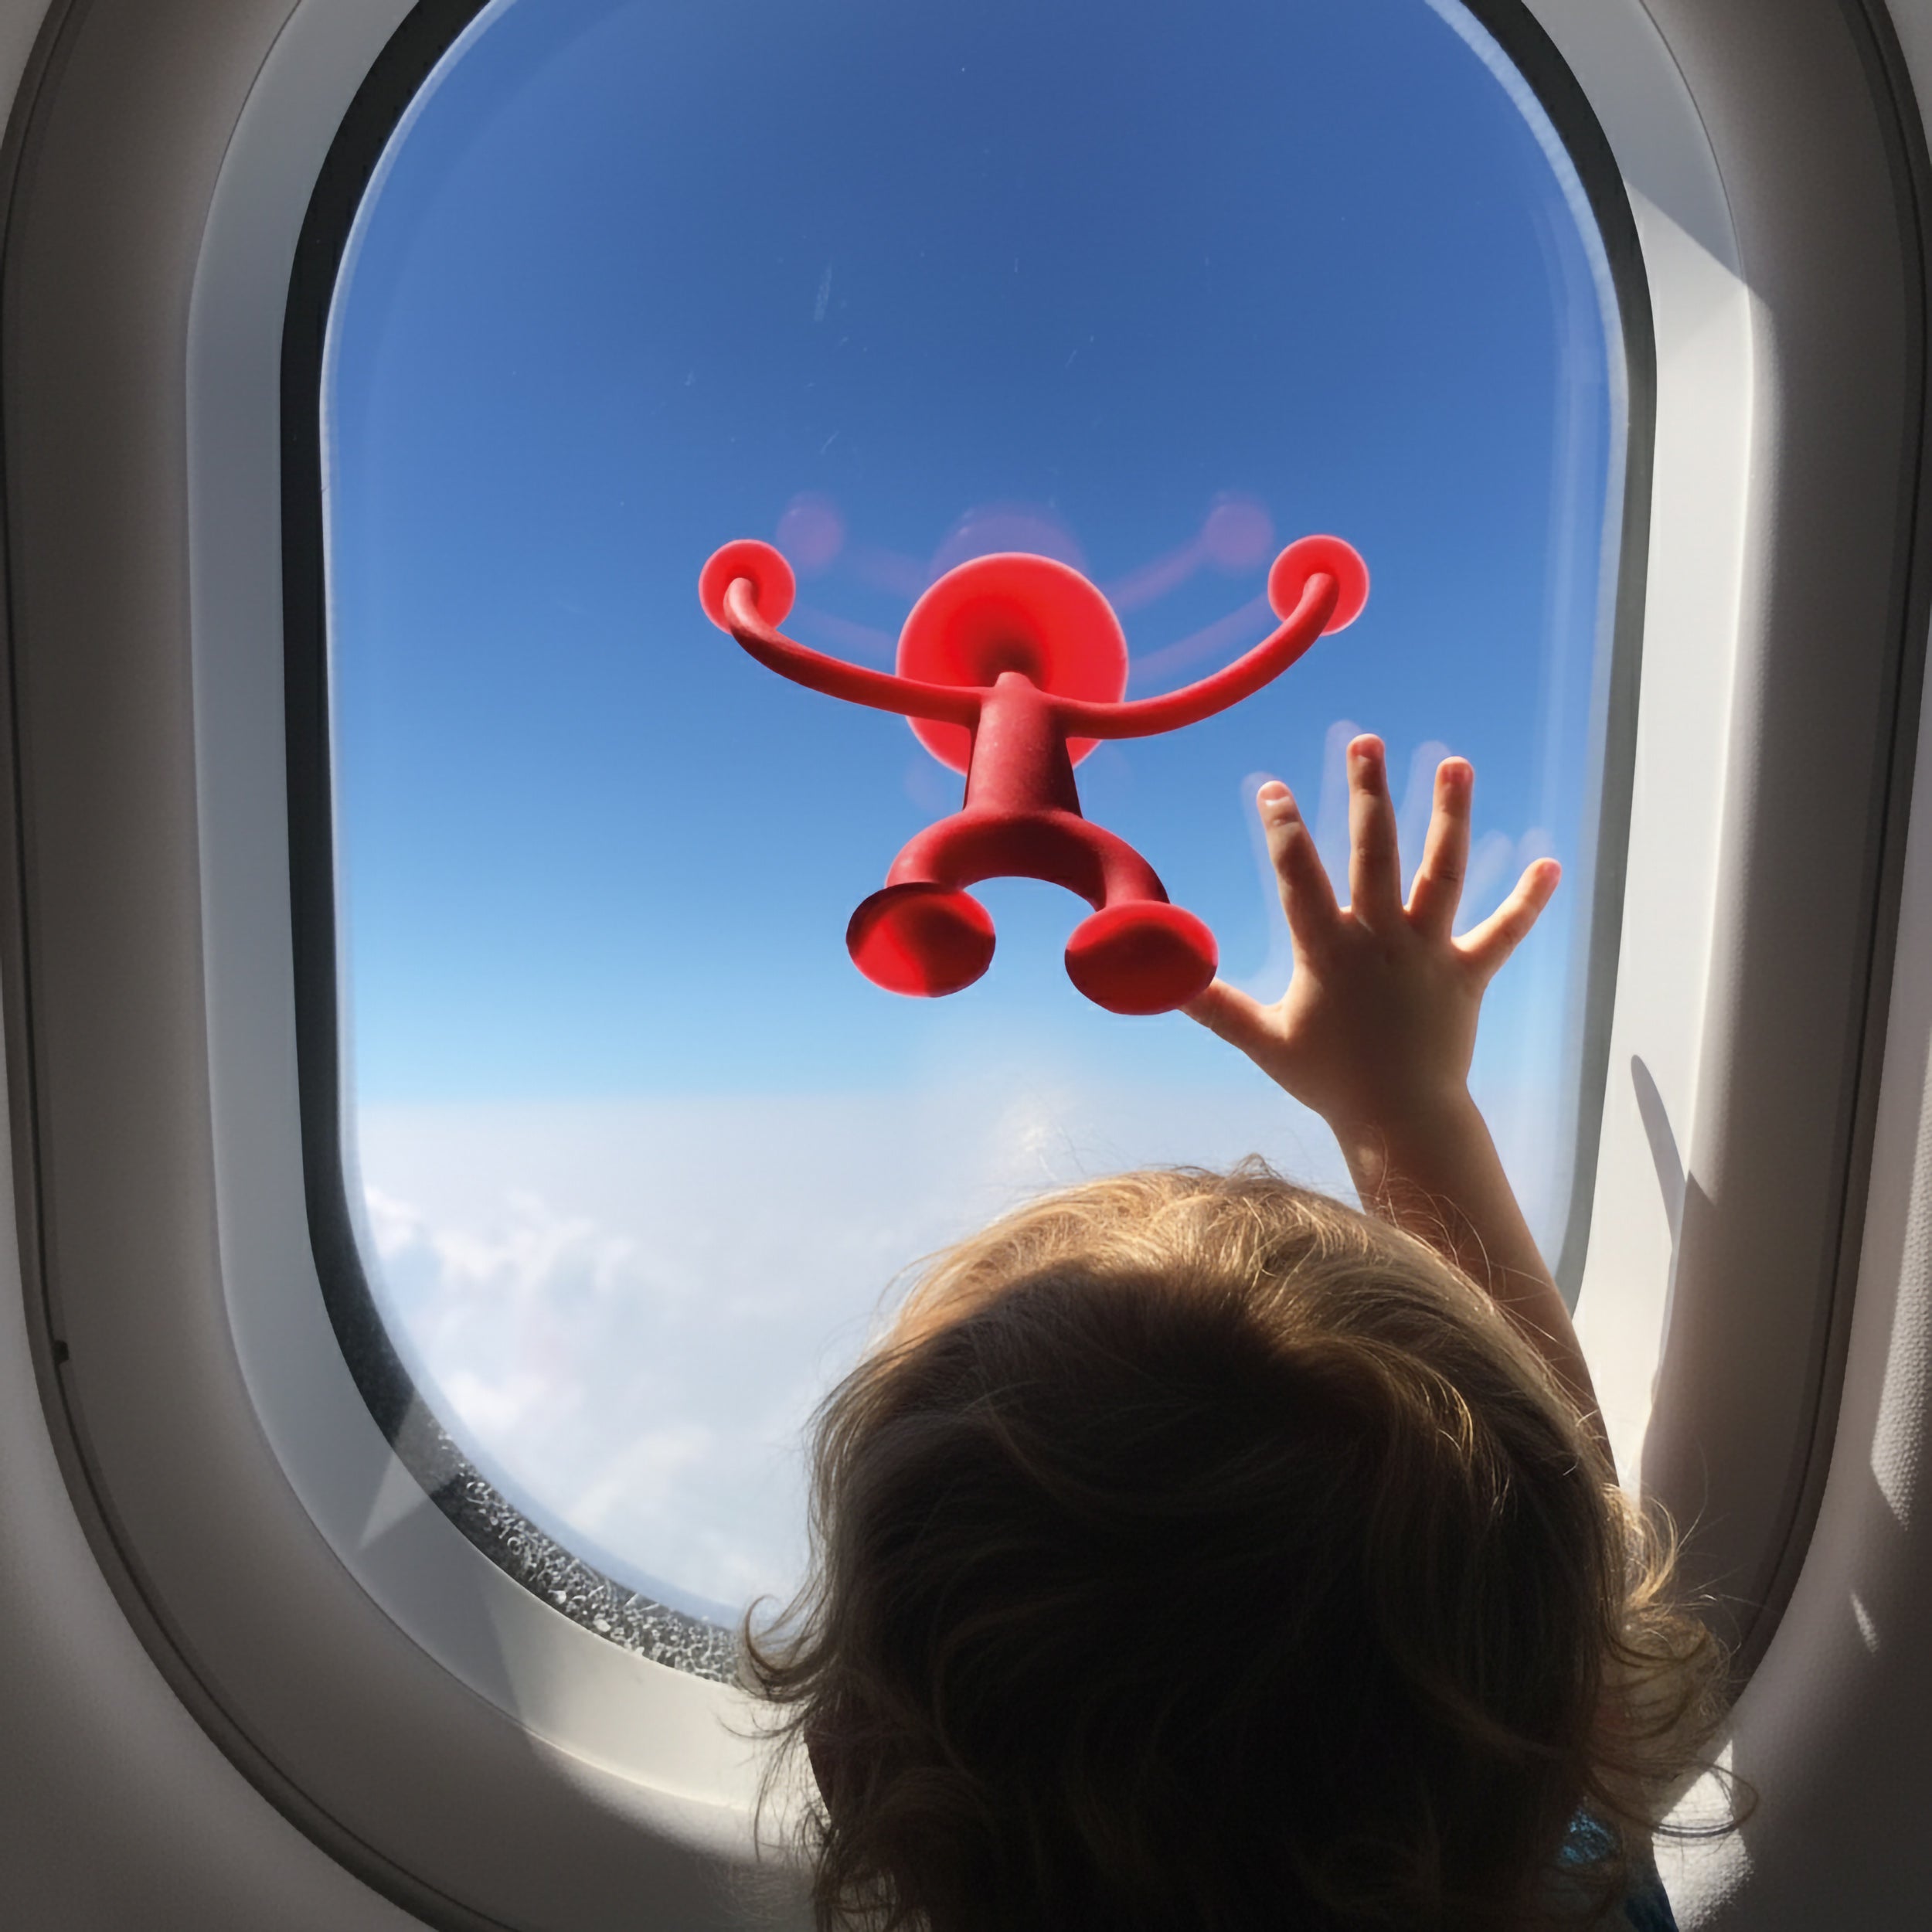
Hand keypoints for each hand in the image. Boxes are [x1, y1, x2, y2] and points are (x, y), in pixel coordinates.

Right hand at [1183, 736, 1558, 1144]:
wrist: (1398, 1120)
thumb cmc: (1328, 1080)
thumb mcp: (1261, 1040)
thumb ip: (1212, 1004)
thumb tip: (1161, 981)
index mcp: (1327, 951)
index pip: (1298, 877)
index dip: (1283, 830)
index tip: (1273, 788)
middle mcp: (1380, 940)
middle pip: (1375, 853)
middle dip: (1369, 794)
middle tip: (1367, 742)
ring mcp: (1428, 953)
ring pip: (1442, 873)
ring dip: (1450, 816)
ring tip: (1457, 765)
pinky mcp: (1467, 974)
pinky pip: (1503, 932)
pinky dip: (1528, 900)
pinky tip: (1550, 863)